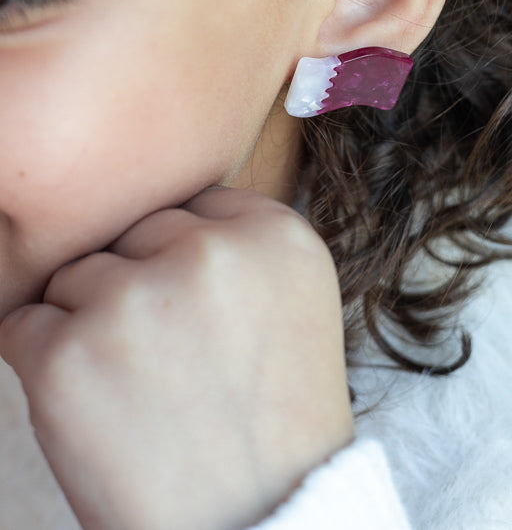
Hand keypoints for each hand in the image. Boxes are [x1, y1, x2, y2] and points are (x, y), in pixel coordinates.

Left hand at [0, 188, 353, 528]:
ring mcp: (137, 298)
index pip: (194, 204)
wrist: (258, 521)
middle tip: (170, 358)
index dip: (184, 259)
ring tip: (141, 389)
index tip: (195, 308)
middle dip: (139, 284)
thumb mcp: (296, 303)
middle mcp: (210, 253)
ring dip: (91, 322)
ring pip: (77, 275)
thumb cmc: (273, 418)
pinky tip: (100, 406)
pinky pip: (26, 323)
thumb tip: (160, 218)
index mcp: (275, 235)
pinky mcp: (68, 353)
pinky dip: (47, 362)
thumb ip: (241, 245)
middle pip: (134, 232)